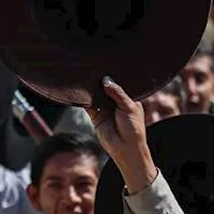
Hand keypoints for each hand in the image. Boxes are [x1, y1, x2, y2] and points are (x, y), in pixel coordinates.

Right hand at [90, 77, 156, 193]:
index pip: (120, 84)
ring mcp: (106, 109)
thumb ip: (117, 92)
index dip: (114, 77)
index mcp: (128, 99)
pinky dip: (84, 99)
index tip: (107, 64)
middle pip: (106, 88)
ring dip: (91, 89)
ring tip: (86, 75)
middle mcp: (116, 103)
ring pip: (96, 95)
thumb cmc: (133, 128)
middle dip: (101, 81)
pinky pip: (88, 105)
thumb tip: (105, 79)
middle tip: (94, 67)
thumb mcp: (128, 106)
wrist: (126, 149)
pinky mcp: (96, 116)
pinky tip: (80, 90)